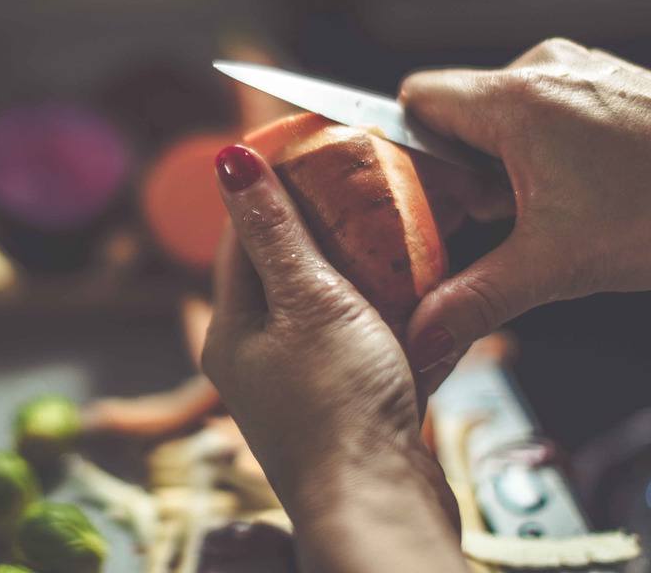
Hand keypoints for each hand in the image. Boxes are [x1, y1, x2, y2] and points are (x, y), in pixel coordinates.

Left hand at [205, 144, 464, 572]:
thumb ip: (274, 231)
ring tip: (400, 230)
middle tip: (364, 183)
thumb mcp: (307, 300)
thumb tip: (230, 161)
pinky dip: (388, 316)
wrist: (382, 506)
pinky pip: (364, 341)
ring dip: (363, 269)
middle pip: (287, 267)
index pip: (242, 235)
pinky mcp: (347, 402)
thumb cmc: (338, 406)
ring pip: (331, 304)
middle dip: (325, 225)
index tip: (304, 145)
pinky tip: (420, 294)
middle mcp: (259, 354)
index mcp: (232, 327)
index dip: (271, 185)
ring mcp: (303, 380)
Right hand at [400, 38, 650, 389]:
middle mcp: (543, 68)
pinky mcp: (606, 80)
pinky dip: (539, 146)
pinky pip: (541, 106)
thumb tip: (421, 336)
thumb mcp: (555, 265)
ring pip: (500, 112)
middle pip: (457, 111)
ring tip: (546, 205)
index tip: (430, 195)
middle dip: (463, 168)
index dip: (408, 148)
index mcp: (516, 100)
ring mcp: (580, 68)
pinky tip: (575, 187)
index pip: (416, 98)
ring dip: (503, 160)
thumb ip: (475, 298)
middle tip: (499, 215)